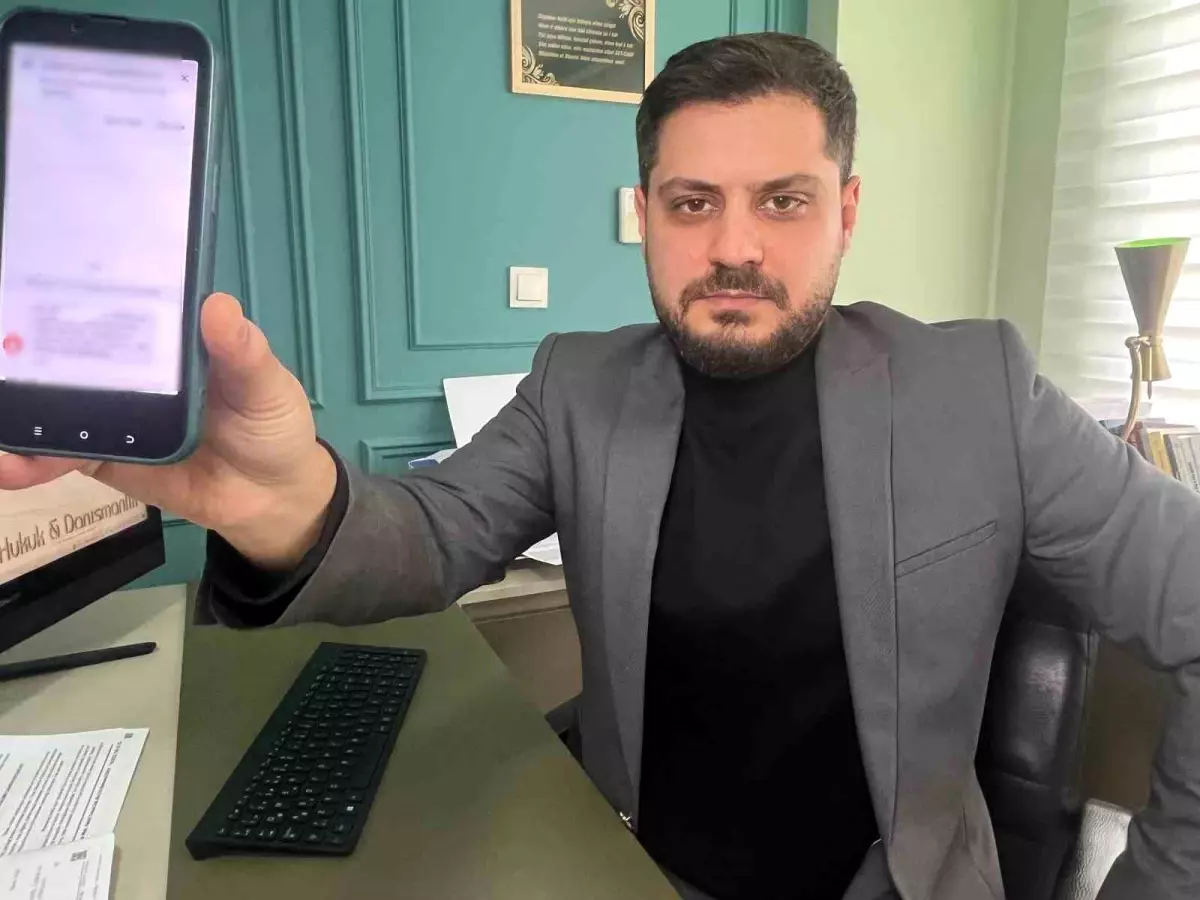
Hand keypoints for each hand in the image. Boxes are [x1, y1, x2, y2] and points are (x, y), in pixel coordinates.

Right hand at [0, 293, 336, 569]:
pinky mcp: (104, 457)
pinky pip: (59, 454)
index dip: (75, 285)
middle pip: (67, 347)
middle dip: (21, 341)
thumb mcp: (268, 385)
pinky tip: (9, 464)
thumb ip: (244, 353)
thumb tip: (218, 305)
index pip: (116, 301)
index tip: (30, 268)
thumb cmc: (273, 426)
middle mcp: (132, 368)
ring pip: (51, 401)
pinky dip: (29, 460)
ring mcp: (113, 413)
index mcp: (169, 338)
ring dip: (16, 405)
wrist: (272, 500)